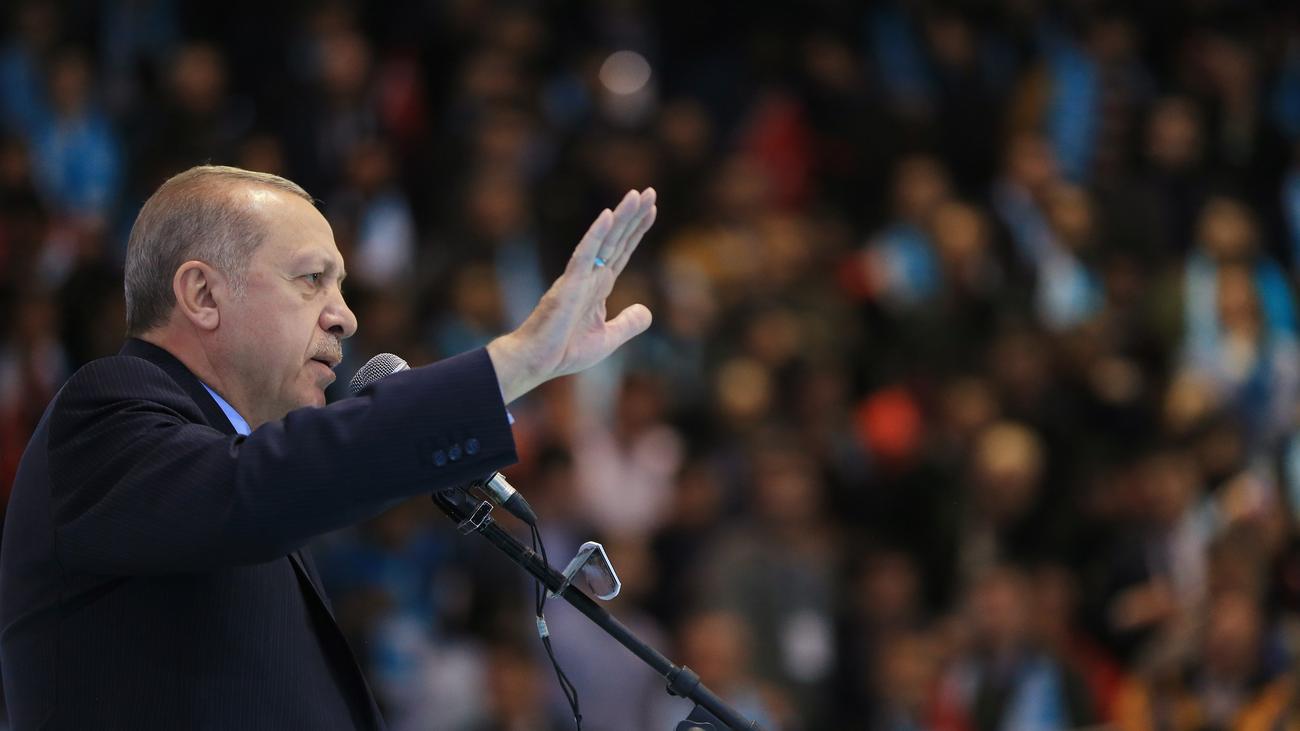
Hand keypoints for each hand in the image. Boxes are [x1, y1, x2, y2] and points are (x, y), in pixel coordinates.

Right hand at [487, 188, 656, 402]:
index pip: (622, 251)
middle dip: (633, 216)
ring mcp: (579, 277)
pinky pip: (584, 254)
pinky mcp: (569, 283)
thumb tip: (647, 309)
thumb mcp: (608, 338)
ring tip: (636, 195)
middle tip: (649, 191)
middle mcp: (590, 276)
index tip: (651, 209)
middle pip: (617, 239)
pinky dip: (596, 234)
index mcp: (599, 286)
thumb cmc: (566, 350)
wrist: (538, 361)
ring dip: (621, 217)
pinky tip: (608, 215)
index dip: (637, 231)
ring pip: (604, 240)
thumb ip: (628, 323)